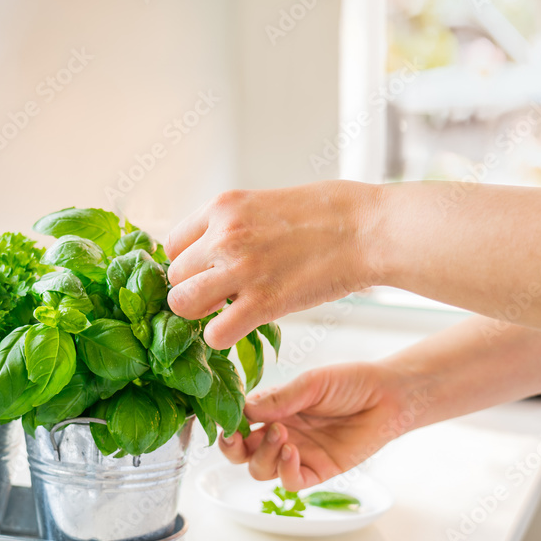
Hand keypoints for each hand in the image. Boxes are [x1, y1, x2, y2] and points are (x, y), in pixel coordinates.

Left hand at [164, 181, 381, 349]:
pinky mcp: (263, 303)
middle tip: (220, 296)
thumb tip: (213, 251)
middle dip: (193, 290)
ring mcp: (240, 269)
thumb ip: (234, 225)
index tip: (207, 273)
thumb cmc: (328, 213)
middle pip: (174, 278)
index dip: (188, 265)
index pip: (172, 245)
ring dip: (200, 315)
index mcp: (223, 207)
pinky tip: (241, 329)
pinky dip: (221, 338)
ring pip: (181, 305)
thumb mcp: (265, 202)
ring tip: (225, 312)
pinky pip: (214, 334)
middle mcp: (223, 236)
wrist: (368, 228)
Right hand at [219, 362, 425, 490]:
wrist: (388, 397)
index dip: (228, 423)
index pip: (238, 422)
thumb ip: (278, 398)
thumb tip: (244, 409)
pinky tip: (292, 451)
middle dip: (232, 448)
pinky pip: (290, 482)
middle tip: (236, 436)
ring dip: (263, 455)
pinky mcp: (318, 471)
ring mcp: (298, 454)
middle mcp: (280, 433)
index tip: (226, 419)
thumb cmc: (350, 383)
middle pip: (241, 453)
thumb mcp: (311, 383)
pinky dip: (284, 470)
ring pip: (260, 469)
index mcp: (273, 410)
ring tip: (281, 434)